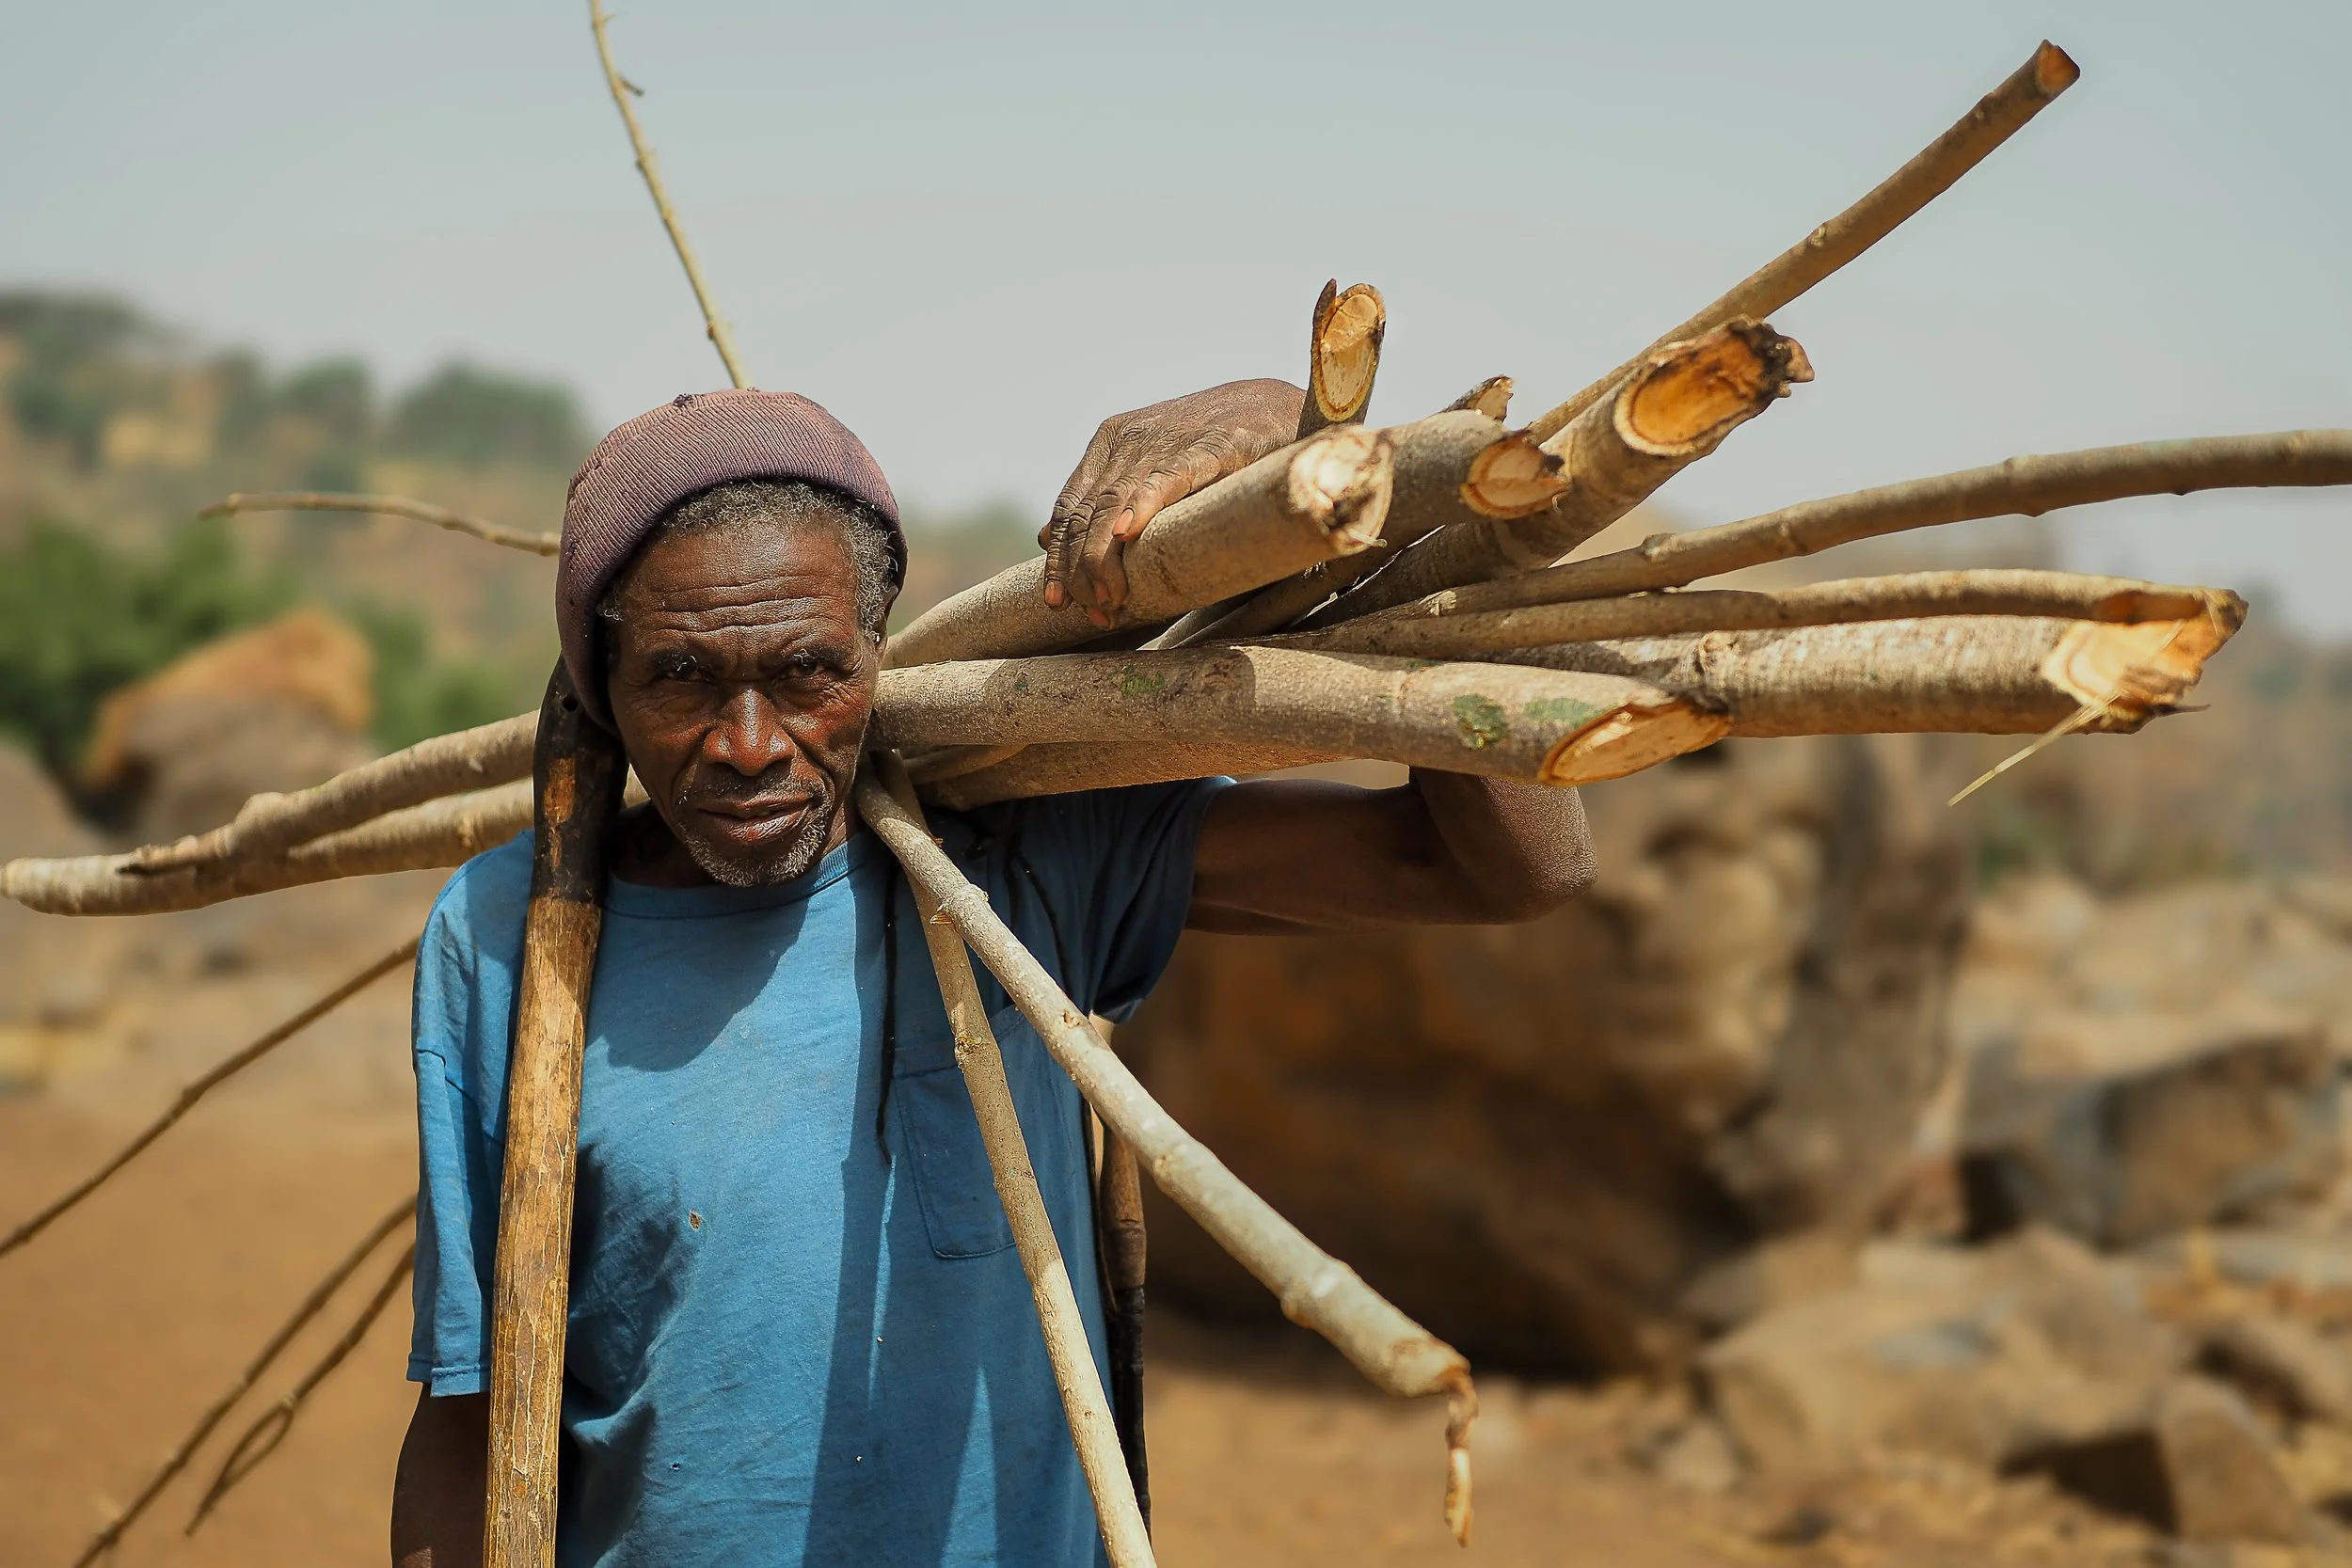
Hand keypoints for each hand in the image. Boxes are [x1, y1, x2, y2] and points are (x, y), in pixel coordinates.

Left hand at [1041, 378, 1305, 625]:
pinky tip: (1126, 536)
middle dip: (1080, 568)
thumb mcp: (1150, 472)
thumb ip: (1102, 502)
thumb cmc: (1213, 448)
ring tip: (1107, 598)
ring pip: (1115, 503)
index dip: (1058, 557)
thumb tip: (1044, 537)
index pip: (1069, 507)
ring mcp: (1165, 440)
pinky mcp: (1206, 446)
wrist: (1274, 406)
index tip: (1054, 602)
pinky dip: (1141, 508)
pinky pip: (1164, 479)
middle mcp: (1128, 440)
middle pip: (1086, 511)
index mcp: (1110, 443)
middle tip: (1089, 611)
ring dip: (1105, 557)